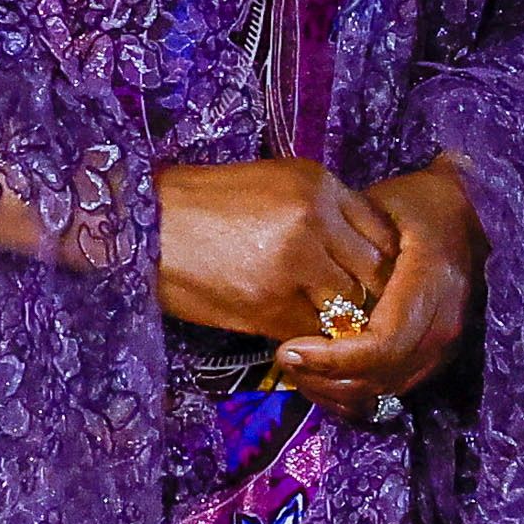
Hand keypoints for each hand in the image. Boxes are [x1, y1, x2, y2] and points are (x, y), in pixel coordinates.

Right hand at [154, 158, 397, 345]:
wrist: (140, 225)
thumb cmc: (201, 206)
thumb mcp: (272, 186)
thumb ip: (321, 213)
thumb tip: (358, 256)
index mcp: (319, 184)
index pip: (383, 233)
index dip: (378, 263)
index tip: (364, 279)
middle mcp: (316, 218)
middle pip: (374, 273)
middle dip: (365, 297)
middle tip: (348, 310)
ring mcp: (296, 262)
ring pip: (347, 308)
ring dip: (335, 322)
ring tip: (311, 321)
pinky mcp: (269, 303)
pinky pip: (311, 333)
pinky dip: (305, 340)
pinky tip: (284, 329)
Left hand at [276, 162, 480, 414]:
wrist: (463, 212)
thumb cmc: (412, 204)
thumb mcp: (377, 209)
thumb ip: (348, 248)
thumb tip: (304, 286)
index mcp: (433, 280)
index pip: (384, 342)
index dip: (335, 358)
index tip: (290, 349)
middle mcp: (446, 320)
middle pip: (384, 374)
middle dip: (330, 379)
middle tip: (286, 360)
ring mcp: (446, 343)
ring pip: (388, 388)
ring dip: (339, 389)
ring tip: (299, 369)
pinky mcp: (437, 355)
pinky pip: (394, 388)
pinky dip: (355, 392)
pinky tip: (323, 379)